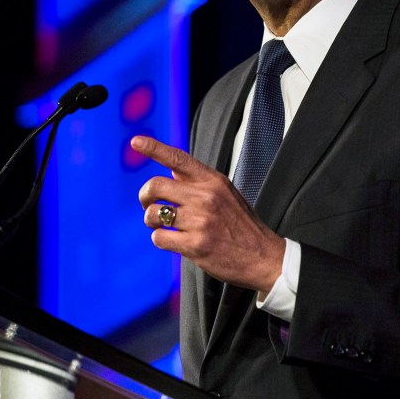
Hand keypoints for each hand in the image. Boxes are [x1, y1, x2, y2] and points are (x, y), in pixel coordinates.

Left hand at [133, 135, 284, 292]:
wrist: (264, 257)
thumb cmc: (241, 225)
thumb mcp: (226, 194)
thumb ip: (199, 182)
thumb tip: (170, 171)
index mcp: (212, 181)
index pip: (178, 158)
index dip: (154, 148)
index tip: (136, 141)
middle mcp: (205, 197)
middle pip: (155, 186)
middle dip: (145, 197)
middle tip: (149, 205)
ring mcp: (200, 221)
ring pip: (153, 214)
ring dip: (152, 222)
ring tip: (165, 227)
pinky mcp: (195, 245)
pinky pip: (159, 237)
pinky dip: (161, 240)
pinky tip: (175, 241)